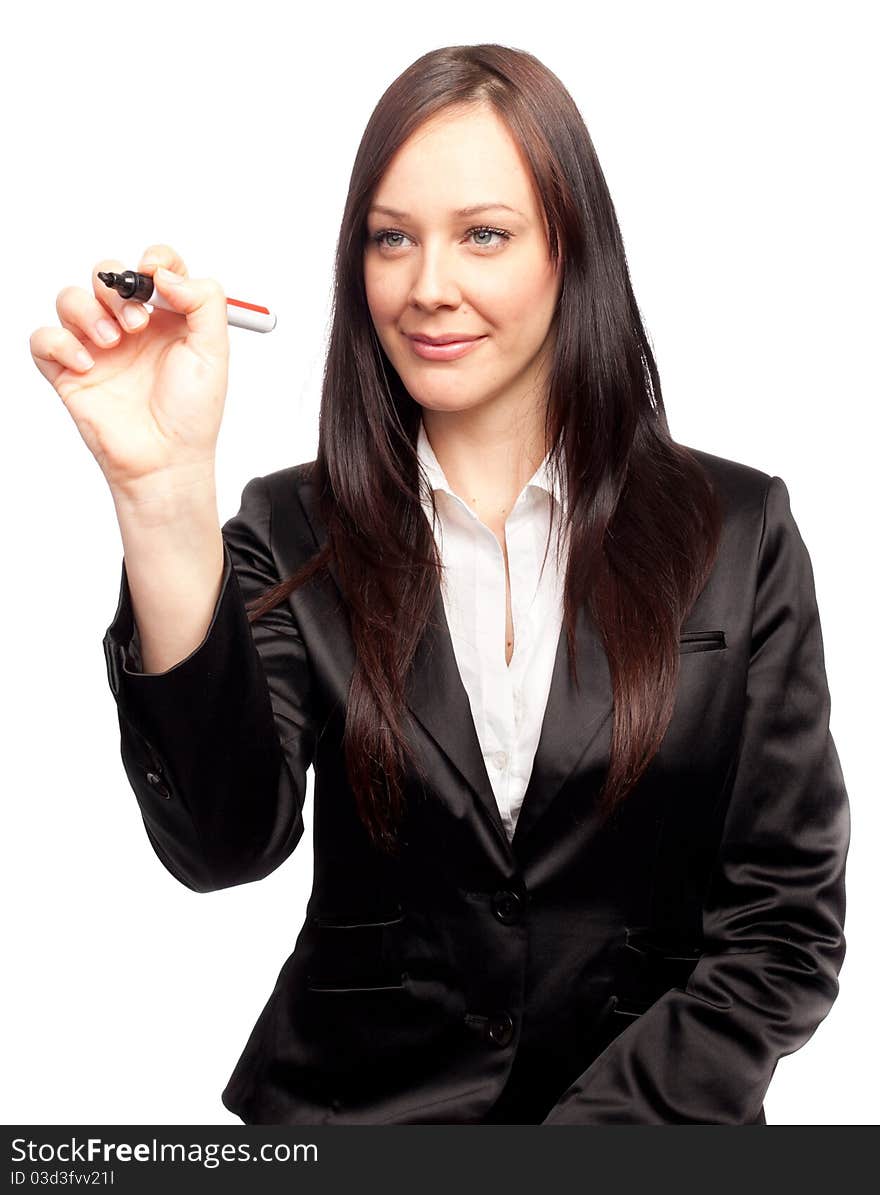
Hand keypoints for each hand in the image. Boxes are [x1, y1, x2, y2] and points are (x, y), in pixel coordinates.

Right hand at [29, 243, 229, 499]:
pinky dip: (60, 342)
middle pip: (107, 275)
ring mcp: (97, 348)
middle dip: (118, 289)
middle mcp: (130, 329)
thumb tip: (166, 273)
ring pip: (71, 298)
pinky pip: (45, 338)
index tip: (155, 272)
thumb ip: (204, 301)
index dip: (154, 260)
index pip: (154, 267)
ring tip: (113, 342)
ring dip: (88, 311)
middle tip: (138, 323)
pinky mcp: (69, 372)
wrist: (165, 460)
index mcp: (167, 319)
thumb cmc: (191, 414)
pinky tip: (87, 363)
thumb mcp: (214, 351)